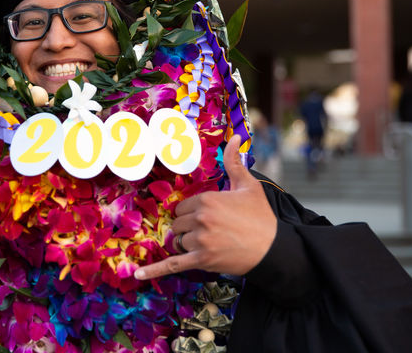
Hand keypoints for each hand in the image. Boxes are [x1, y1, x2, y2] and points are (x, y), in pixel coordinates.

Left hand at [134, 135, 276, 279]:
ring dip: (187, 244)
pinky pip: (173, 264)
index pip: (183, 206)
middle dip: (188, 227)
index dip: (193, 213)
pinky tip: (138, 273)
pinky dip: (154, 270)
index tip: (207, 217)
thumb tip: (235, 137)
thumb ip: (234, 162)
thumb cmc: (261, 217)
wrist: (274, 249)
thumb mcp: (248, 185)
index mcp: (208, 199)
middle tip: (209, 231)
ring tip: (208, 244)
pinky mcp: (202, 260)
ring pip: (178, 241)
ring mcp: (200, 240)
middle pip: (177, 224)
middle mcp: (201, 218)